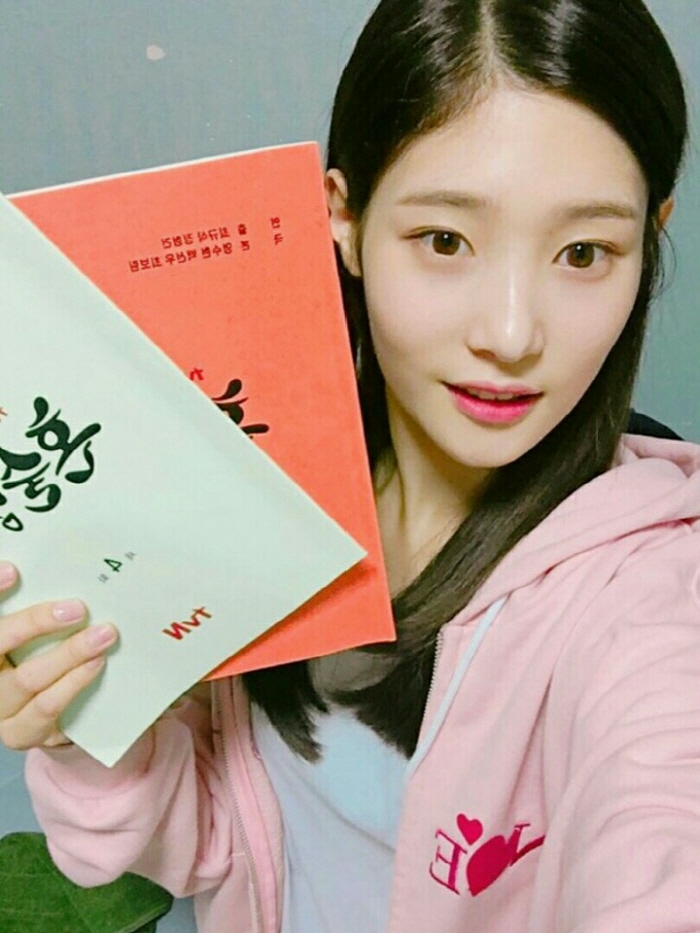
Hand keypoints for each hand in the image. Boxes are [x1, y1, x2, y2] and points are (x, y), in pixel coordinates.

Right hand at [0, 562, 117, 749]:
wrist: (44, 713)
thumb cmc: (39, 657)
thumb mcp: (34, 635)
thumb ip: (40, 617)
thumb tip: (68, 572)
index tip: (14, 570)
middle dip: (36, 622)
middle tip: (77, 608)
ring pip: (27, 678)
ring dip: (69, 654)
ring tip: (102, 636)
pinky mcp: (19, 732)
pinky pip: (47, 707)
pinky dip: (74, 683)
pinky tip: (96, 665)